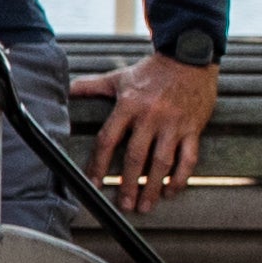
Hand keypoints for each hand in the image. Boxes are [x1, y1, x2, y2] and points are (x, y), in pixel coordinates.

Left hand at [77, 53, 218, 213]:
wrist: (189, 56)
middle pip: (136, 157)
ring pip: (162, 162)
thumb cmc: (152, 71)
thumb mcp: (120, 76)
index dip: (98, 164)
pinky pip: (188, 158)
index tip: (93, 184)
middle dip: (127, 184)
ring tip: (145, 206)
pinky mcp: (193, 128)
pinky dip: (180, 178)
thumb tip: (68, 90)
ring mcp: (173, 124)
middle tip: (123, 205)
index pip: (108, 140)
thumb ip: (93, 86)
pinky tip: (170, 191)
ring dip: (152, 187)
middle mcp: (150, 117)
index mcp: (128, 105)